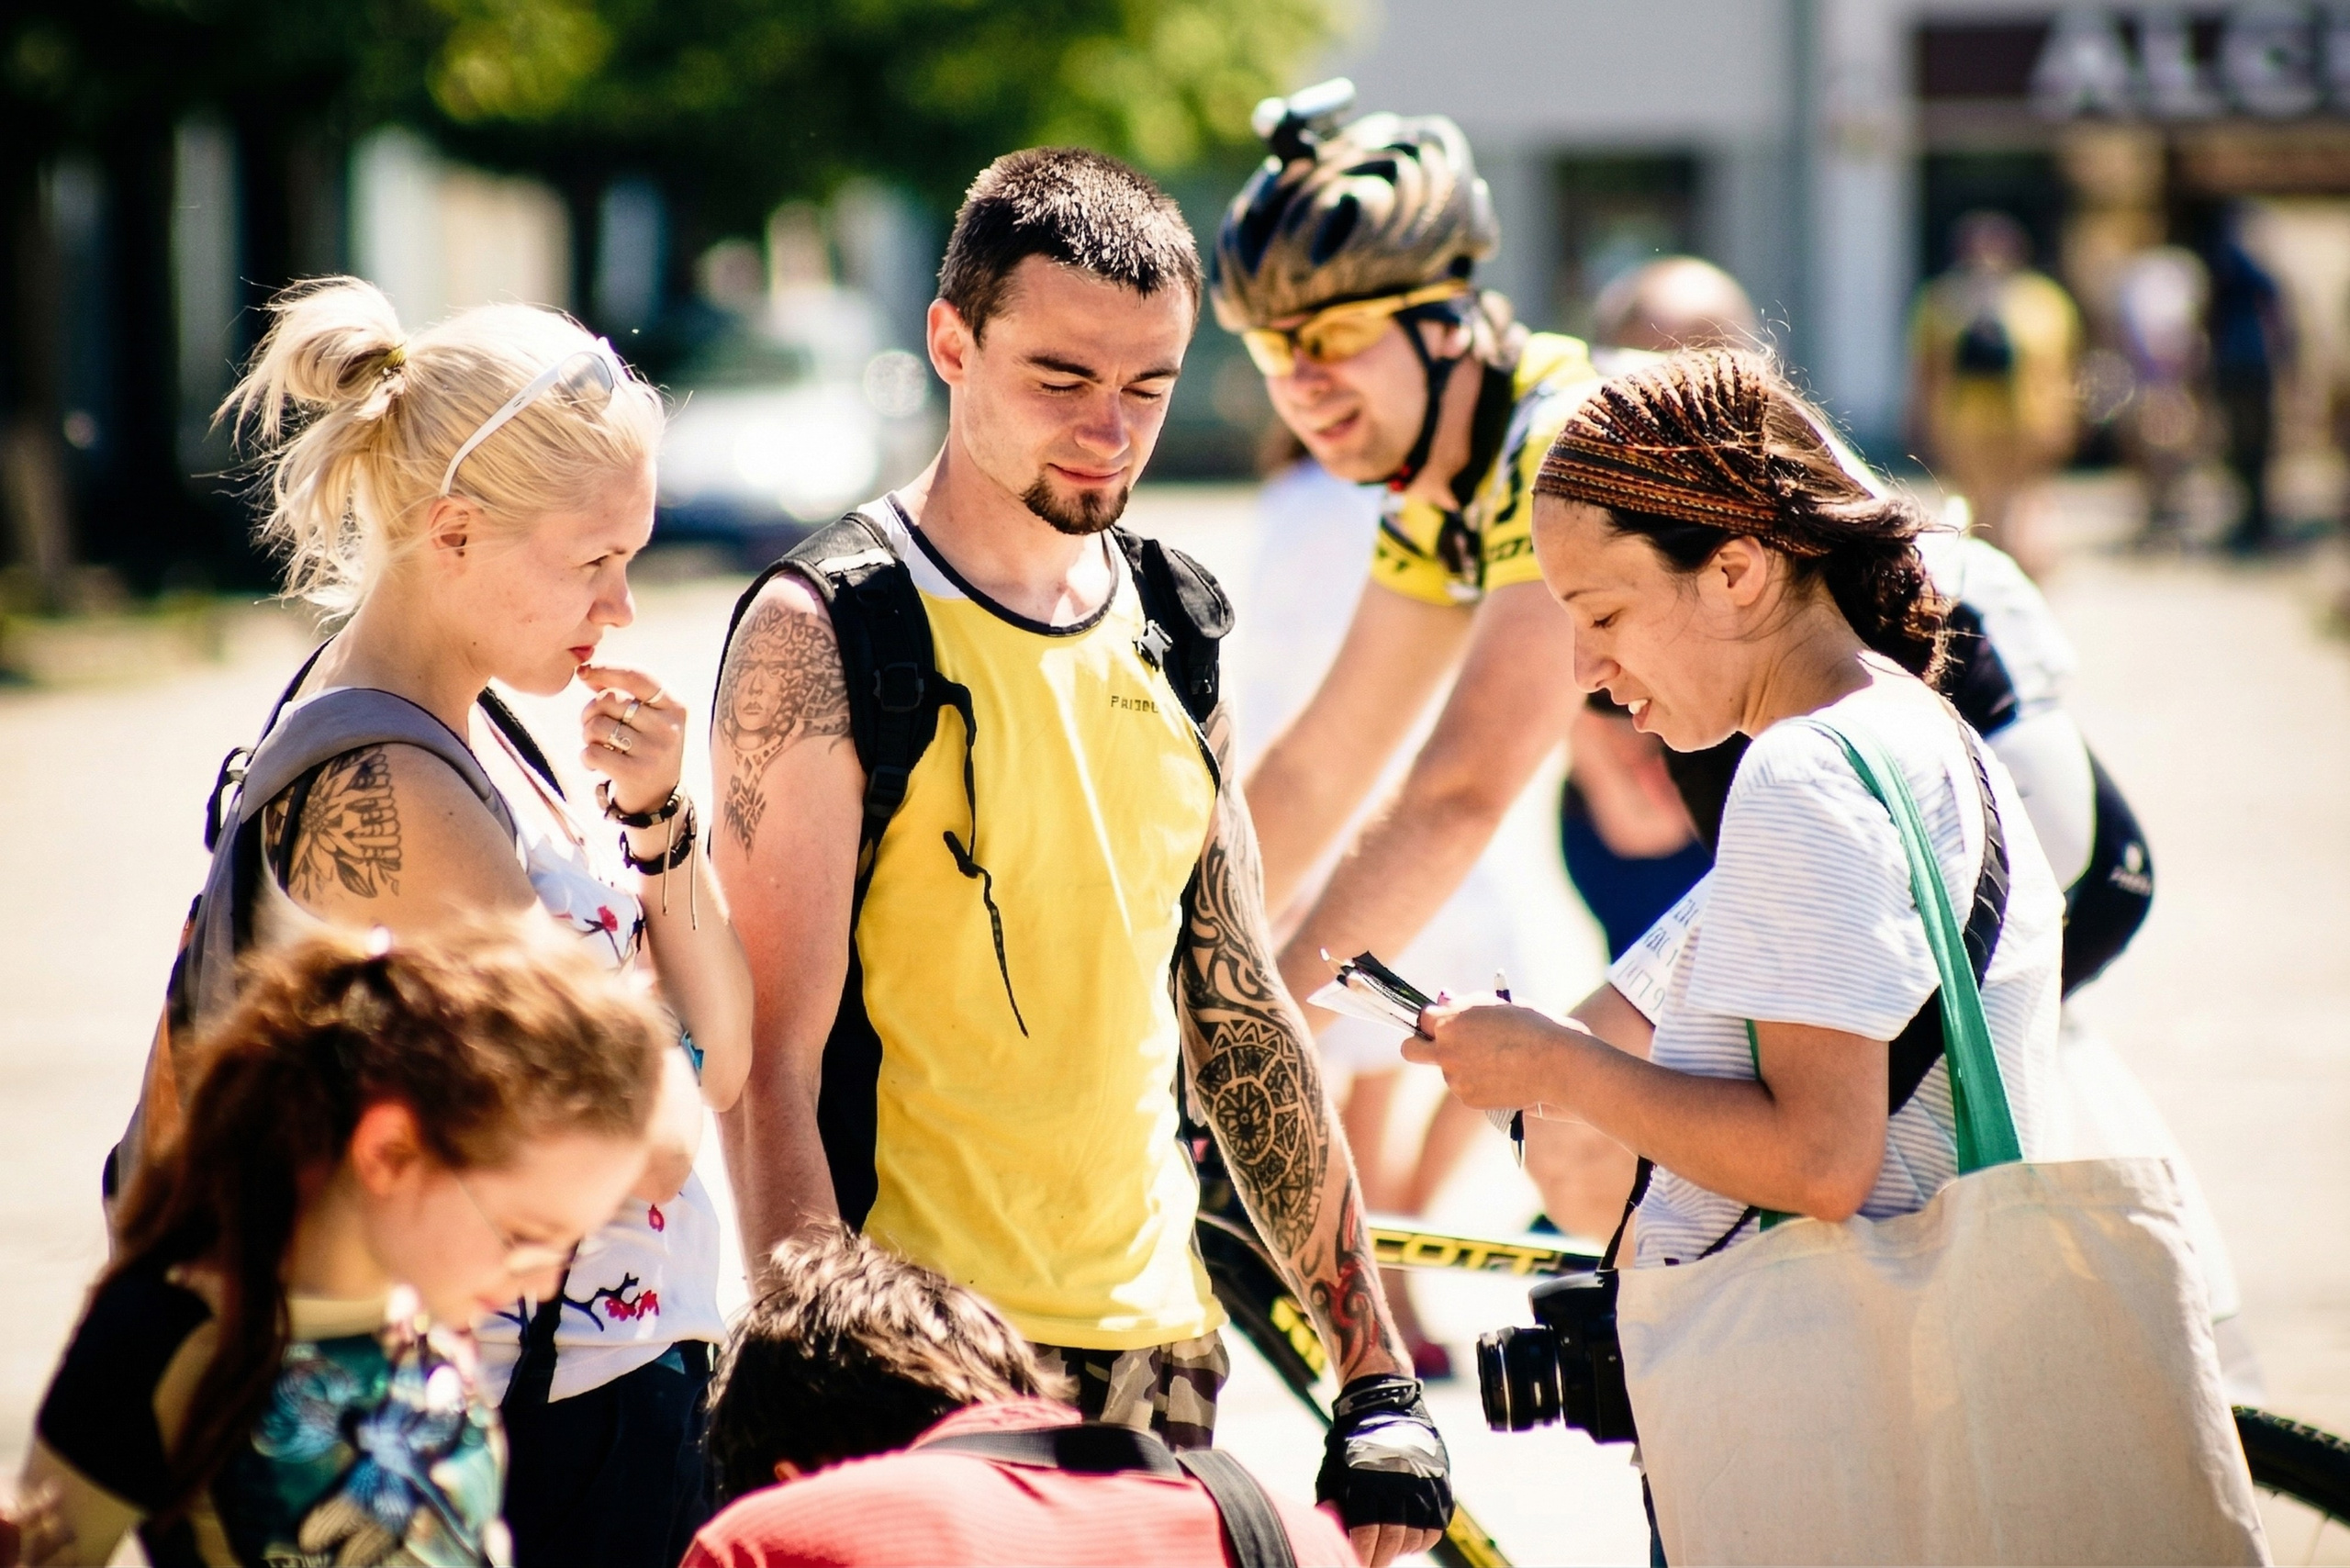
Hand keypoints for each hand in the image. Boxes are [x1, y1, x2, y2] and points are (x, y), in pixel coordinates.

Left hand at [578, 663, 685, 817]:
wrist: (658, 798)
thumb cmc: (645, 748)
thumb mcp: (647, 719)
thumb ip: (623, 694)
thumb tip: (587, 672)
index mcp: (675, 707)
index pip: (636, 677)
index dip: (606, 670)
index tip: (582, 672)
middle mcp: (668, 728)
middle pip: (609, 700)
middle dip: (590, 711)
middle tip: (592, 726)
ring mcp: (654, 752)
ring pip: (597, 726)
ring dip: (587, 736)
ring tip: (598, 746)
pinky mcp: (635, 773)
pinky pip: (592, 752)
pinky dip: (586, 757)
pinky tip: (596, 764)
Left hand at [1315, 1374, 1450, 1565]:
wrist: (1384, 1403)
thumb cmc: (1350, 1441)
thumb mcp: (1333, 1469)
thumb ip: (1332, 1503)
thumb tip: (1334, 1533)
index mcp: (1369, 1480)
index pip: (1366, 1534)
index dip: (1361, 1555)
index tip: (1355, 1562)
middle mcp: (1400, 1483)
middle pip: (1393, 1540)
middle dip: (1379, 1558)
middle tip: (1371, 1562)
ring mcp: (1424, 1484)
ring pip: (1416, 1537)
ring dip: (1400, 1549)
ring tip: (1388, 1547)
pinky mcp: (1440, 1483)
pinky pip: (1435, 1527)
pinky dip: (1421, 1538)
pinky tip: (1407, 1537)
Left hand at [1404, 995, 1575, 1110]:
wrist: (1556, 1063)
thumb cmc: (1531, 1026)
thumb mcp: (1495, 1005)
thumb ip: (1464, 1006)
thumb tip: (1443, 1001)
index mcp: (1450, 1021)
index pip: (1422, 1018)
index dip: (1435, 1020)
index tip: (1443, 1023)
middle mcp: (1445, 1050)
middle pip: (1411, 1050)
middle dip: (1419, 1046)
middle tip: (1441, 1046)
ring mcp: (1455, 1077)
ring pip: (1446, 1070)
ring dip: (1461, 1065)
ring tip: (1498, 1060)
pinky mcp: (1468, 1098)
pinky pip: (1465, 1088)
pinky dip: (1478, 1083)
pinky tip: (1503, 1076)